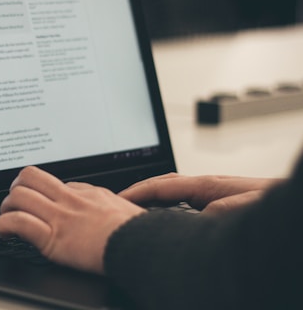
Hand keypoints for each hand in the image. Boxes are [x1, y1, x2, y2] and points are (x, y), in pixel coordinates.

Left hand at [0, 166, 145, 273]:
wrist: (139, 245)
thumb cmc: (136, 230)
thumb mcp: (122, 206)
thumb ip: (103, 202)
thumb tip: (97, 200)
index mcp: (86, 192)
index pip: (53, 183)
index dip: (40, 191)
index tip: (36, 200)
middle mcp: (69, 199)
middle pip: (30, 177)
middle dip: (16, 188)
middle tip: (14, 201)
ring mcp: (60, 216)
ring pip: (19, 196)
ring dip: (7, 206)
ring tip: (6, 217)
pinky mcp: (53, 237)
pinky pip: (18, 222)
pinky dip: (4, 225)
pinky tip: (4, 231)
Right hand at [119, 173, 280, 213]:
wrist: (291, 202)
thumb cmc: (274, 204)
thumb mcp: (244, 209)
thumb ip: (217, 211)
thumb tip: (190, 219)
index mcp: (208, 185)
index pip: (163, 186)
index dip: (138, 192)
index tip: (119, 198)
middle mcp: (207, 187)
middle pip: (163, 185)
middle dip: (140, 192)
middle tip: (119, 202)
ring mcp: (211, 194)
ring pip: (173, 193)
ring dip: (152, 198)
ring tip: (135, 209)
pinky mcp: (217, 203)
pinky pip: (183, 203)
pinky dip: (167, 207)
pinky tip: (165, 218)